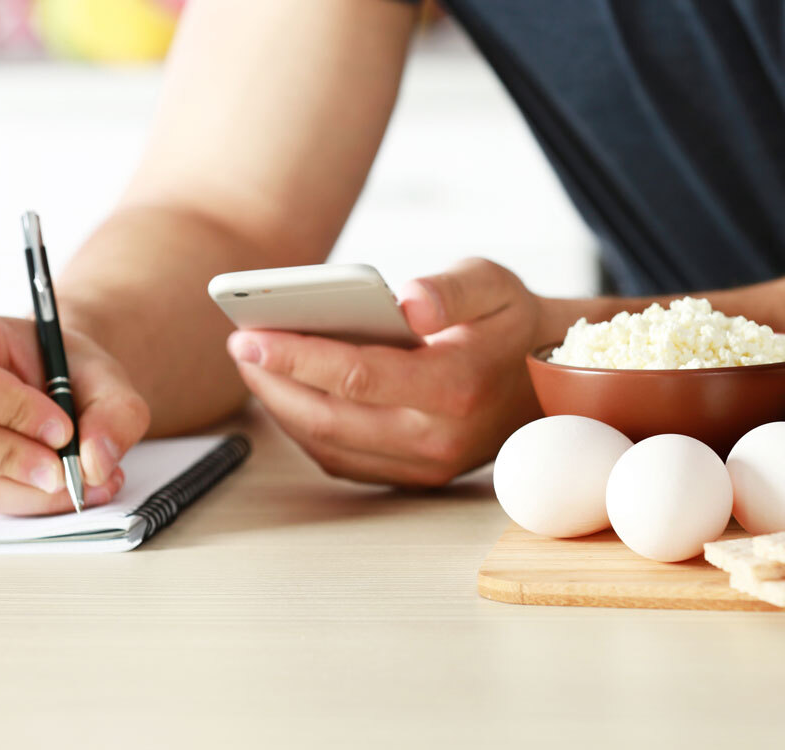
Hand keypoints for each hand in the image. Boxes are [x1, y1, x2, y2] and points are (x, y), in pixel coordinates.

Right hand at [0, 313, 149, 514]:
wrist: (59, 382)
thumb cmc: (68, 369)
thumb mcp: (106, 376)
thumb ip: (115, 412)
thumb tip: (95, 464)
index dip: (15, 413)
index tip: (63, 430)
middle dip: (14, 460)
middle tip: (67, 470)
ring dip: (30, 491)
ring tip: (82, 481)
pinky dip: (30, 501)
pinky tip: (66, 488)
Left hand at [227, 258, 543, 484]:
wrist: (544, 381)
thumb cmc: (509, 324)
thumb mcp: (494, 284)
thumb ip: (451, 289)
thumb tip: (408, 301)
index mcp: (457, 386)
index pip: (358, 376)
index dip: (297, 356)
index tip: (248, 336)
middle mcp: (438, 438)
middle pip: (330, 418)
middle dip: (273, 383)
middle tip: (239, 346)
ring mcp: (425, 465)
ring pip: (329, 446)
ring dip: (282, 409)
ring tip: (254, 368)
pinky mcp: (414, 477)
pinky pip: (343, 460)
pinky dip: (306, 430)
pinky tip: (287, 395)